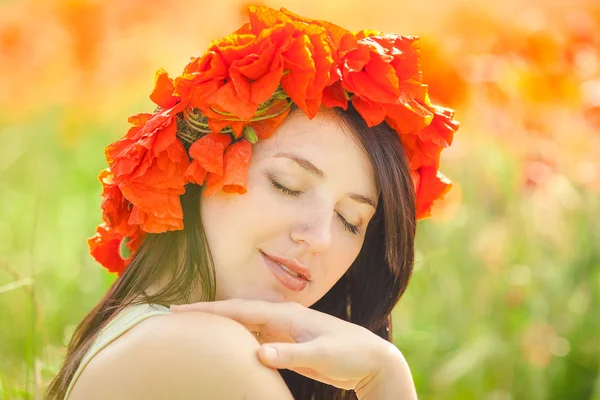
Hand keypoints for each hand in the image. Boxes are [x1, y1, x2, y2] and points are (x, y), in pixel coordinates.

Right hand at [170, 299, 411, 393]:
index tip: (180, 309)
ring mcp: (283, 330)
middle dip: (207, 313)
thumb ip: (292, 355)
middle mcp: (281, 318)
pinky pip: (254, 339)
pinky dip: (236, 340)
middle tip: (174, 316)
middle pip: (236, 312)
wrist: (371, 358)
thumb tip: (258, 354)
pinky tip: (225, 346)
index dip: (210, 309)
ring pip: (244, 325)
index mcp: (286, 315)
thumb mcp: (323, 355)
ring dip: (220, 326)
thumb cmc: (350, 353)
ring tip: (192, 329)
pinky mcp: (286, 343)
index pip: (240, 309)